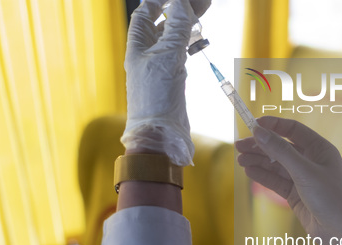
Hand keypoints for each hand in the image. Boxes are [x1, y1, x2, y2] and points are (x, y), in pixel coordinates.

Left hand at [121, 0, 209, 165]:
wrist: (160, 134)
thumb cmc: (156, 97)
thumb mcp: (167, 57)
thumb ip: (177, 28)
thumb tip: (182, 3)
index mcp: (137, 45)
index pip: (145, 13)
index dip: (159, 1)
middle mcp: (147, 53)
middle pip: (163, 22)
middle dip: (180, 9)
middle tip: (201, 3)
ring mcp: (160, 66)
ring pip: (174, 37)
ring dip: (187, 24)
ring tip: (204, 14)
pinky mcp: (172, 78)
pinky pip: (181, 52)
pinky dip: (190, 42)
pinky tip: (199, 38)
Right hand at [235, 116, 341, 244]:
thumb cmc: (333, 198)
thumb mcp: (304, 172)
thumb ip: (281, 152)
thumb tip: (260, 133)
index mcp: (320, 149)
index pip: (293, 130)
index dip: (273, 125)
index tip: (253, 124)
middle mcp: (311, 161)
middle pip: (281, 147)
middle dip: (260, 146)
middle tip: (239, 145)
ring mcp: (303, 178)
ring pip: (276, 165)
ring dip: (258, 161)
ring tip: (240, 159)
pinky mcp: (296, 194)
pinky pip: (276, 181)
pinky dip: (262, 176)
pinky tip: (249, 171)